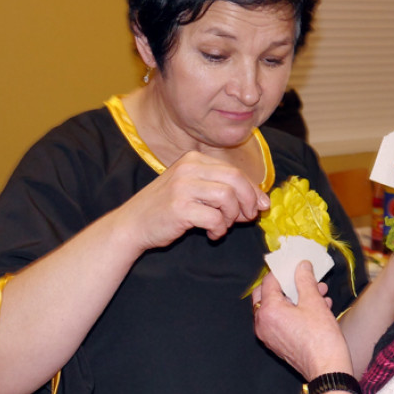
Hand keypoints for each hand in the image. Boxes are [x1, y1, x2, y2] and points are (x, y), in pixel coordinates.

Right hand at [116, 150, 269, 250]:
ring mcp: (182, 186)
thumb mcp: (192, 188)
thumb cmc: (166, 208)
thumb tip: (260, 199)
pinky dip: (219, 229)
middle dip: (248, 201)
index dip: (252, 189)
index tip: (260, 205)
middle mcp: (188, 168)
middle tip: (248, 217)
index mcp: (193, 159)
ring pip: (227, 197)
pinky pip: (215, 217)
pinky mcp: (179, 207)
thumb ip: (221, 188)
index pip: (234, 170)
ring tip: (223, 226)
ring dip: (232, 216)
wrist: (132, 224)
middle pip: (235, 180)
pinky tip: (212, 234)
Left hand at [252, 265, 351, 379]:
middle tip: (304, 278)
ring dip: (297, 297)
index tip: (296, 264)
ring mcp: (269, 335)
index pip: (270, 281)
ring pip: (278, 308)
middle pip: (269, 294)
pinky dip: (295, 311)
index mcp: (268, 310)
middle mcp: (263, 323)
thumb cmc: (320, 338)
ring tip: (319, 292)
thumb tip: (302, 266)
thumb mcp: (314, 302)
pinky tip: (318, 307)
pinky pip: (282, 320)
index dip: (284, 270)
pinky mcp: (278, 343)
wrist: (327, 370)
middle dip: (288, 284)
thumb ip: (305, 280)